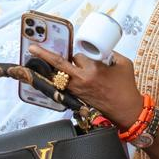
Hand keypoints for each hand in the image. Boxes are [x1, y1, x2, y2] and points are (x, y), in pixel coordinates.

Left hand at [27, 45, 143, 128]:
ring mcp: (77, 90)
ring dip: (49, 67)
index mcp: (94, 70)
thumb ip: (111, 53)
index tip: (82, 53)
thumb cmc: (126, 87)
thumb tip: (101, 48)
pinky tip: (47, 74)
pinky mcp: (77, 97)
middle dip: (46, 55)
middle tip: (32, 47)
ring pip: (58, 76)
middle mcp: (82, 80)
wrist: (126, 110)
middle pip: (60, 64)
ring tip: (34, 57)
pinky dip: (56, 79)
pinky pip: (62, 86)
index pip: (78, 55)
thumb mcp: (123, 63)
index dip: (79, 53)